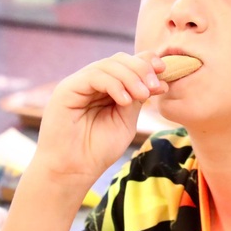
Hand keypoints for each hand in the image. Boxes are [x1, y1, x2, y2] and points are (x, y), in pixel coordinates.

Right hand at [31, 52, 167, 191]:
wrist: (74, 170)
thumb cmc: (98, 150)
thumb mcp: (126, 120)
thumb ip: (136, 98)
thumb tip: (156, 79)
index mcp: (106, 88)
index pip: (127, 65)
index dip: (146, 63)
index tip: (164, 72)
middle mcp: (91, 82)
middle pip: (119, 60)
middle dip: (141, 69)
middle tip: (154, 86)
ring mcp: (78, 84)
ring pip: (108, 65)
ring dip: (131, 77)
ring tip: (143, 95)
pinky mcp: (67, 90)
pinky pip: (94, 76)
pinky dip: (114, 84)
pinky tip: (125, 100)